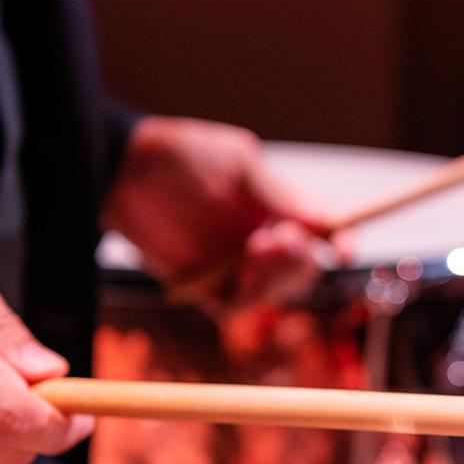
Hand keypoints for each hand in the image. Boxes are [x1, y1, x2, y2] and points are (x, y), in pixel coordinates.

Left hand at [102, 116, 337, 312]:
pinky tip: (235, 276)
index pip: (322, 232)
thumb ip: (279, 195)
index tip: (342, 248)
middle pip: (303, 270)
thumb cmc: (183, 156)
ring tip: (251, 253)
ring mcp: (233, 266)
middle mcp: (261, 240)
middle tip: (276, 240)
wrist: (121, 173)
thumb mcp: (238, 165)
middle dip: (299, 261)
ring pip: (274, 292)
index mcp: (277, 208)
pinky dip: (243, 299)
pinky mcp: (203, 286)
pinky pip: (234, 307)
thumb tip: (325, 222)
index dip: (340, 241)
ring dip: (273, 279)